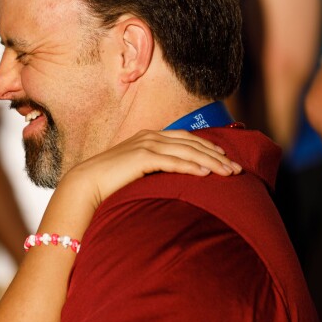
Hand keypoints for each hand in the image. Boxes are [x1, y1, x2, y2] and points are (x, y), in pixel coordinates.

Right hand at [62, 129, 239, 209]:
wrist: (84, 185)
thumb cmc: (108, 183)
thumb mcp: (135, 171)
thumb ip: (152, 169)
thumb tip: (169, 181)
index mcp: (149, 138)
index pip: (187, 139)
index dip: (209, 147)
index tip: (226, 158)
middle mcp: (150, 137)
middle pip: (192, 143)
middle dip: (217, 156)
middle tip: (237, 169)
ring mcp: (146, 145)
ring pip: (187, 152)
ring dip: (211, 162)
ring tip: (229, 174)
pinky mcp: (142, 157)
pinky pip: (173, 162)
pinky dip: (191, 167)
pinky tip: (206, 174)